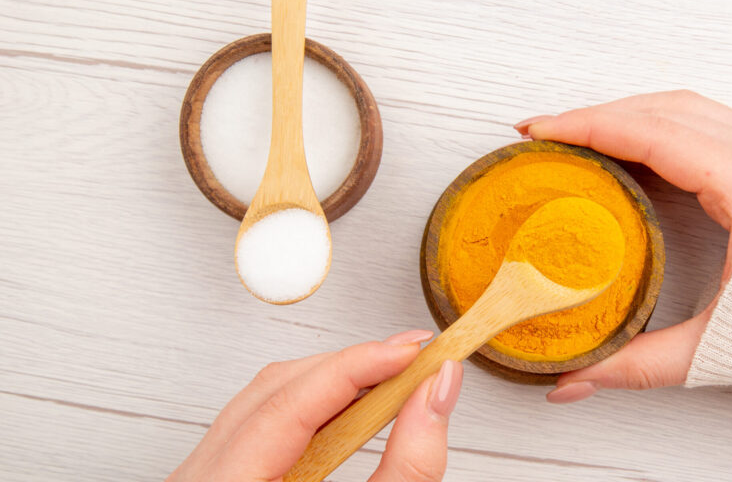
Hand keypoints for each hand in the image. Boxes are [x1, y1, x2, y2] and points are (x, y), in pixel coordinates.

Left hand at [167, 330, 462, 481]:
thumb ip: (409, 465)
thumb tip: (436, 393)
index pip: (291, 402)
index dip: (359, 365)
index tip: (413, 353)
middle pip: (279, 388)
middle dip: (353, 366)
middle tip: (414, 360)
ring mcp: (203, 479)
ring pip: (268, 398)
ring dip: (335, 382)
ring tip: (393, 378)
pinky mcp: (220, 477)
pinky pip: (263, 420)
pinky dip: (315, 407)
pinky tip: (354, 406)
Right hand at [513, 90, 731, 402]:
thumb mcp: (719, 351)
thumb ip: (638, 364)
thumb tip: (569, 383)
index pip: (656, 133)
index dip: (590, 125)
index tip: (541, 130)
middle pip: (668, 108)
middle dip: (599, 114)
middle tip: (544, 133)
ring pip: (692, 109)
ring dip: (631, 114)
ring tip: (580, 135)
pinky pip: (713, 125)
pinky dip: (663, 126)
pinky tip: (635, 148)